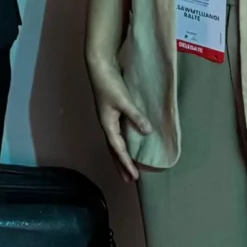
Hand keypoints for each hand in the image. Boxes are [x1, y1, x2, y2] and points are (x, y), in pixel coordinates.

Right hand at [86, 60, 150, 179]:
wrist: (99, 66)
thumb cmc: (109, 83)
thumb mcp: (123, 100)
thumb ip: (135, 116)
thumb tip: (147, 132)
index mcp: (107, 124)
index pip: (118, 149)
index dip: (126, 163)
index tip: (134, 177)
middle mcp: (106, 124)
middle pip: (113, 150)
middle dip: (121, 165)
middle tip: (129, 180)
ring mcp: (108, 118)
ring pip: (114, 143)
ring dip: (121, 156)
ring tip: (127, 166)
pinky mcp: (111, 112)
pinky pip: (117, 134)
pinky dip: (122, 144)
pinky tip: (129, 143)